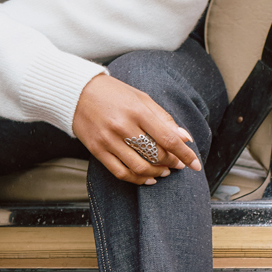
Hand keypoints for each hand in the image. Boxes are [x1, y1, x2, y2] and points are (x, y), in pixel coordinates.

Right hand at [70, 73, 202, 185]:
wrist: (77, 92)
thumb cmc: (113, 93)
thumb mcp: (141, 98)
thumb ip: (163, 118)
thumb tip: (185, 138)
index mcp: (138, 110)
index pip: (168, 139)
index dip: (185, 154)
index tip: (195, 165)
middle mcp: (123, 126)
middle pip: (156, 155)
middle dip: (172, 162)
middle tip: (177, 164)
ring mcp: (108, 140)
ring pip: (140, 167)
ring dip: (157, 173)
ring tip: (164, 171)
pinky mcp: (97, 150)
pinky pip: (121, 172)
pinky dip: (137, 179)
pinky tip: (147, 178)